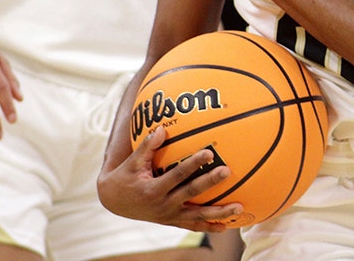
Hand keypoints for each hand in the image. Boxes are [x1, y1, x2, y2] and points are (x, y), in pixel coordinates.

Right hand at [97, 125, 243, 231]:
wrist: (114, 202)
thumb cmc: (124, 177)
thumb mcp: (132, 162)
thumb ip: (148, 146)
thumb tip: (163, 129)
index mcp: (153, 189)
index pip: (177, 175)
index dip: (193, 164)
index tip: (209, 153)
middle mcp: (163, 205)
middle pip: (191, 194)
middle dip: (210, 183)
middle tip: (227, 172)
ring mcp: (169, 216)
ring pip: (197, 216)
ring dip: (218, 213)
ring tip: (239, 207)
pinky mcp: (172, 222)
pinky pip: (193, 226)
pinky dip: (209, 226)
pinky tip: (226, 226)